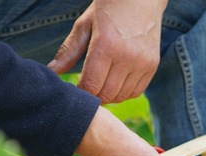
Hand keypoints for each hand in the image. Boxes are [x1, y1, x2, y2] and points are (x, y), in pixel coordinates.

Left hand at [48, 0, 165, 102]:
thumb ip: (68, 51)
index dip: (81, 91)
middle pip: (106, 94)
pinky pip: (136, 92)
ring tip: (101, 84)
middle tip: (87, 86)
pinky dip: (124, 93)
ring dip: (109, 96)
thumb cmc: (109, 8)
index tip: (76, 87)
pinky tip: (116, 82)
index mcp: (106, 46)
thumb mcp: (84, 25)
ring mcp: (142, 63)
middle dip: (94, 95)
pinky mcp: (152, 66)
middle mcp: (127, 57)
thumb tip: (52, 71)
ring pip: (121, 96)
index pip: (91, 85)